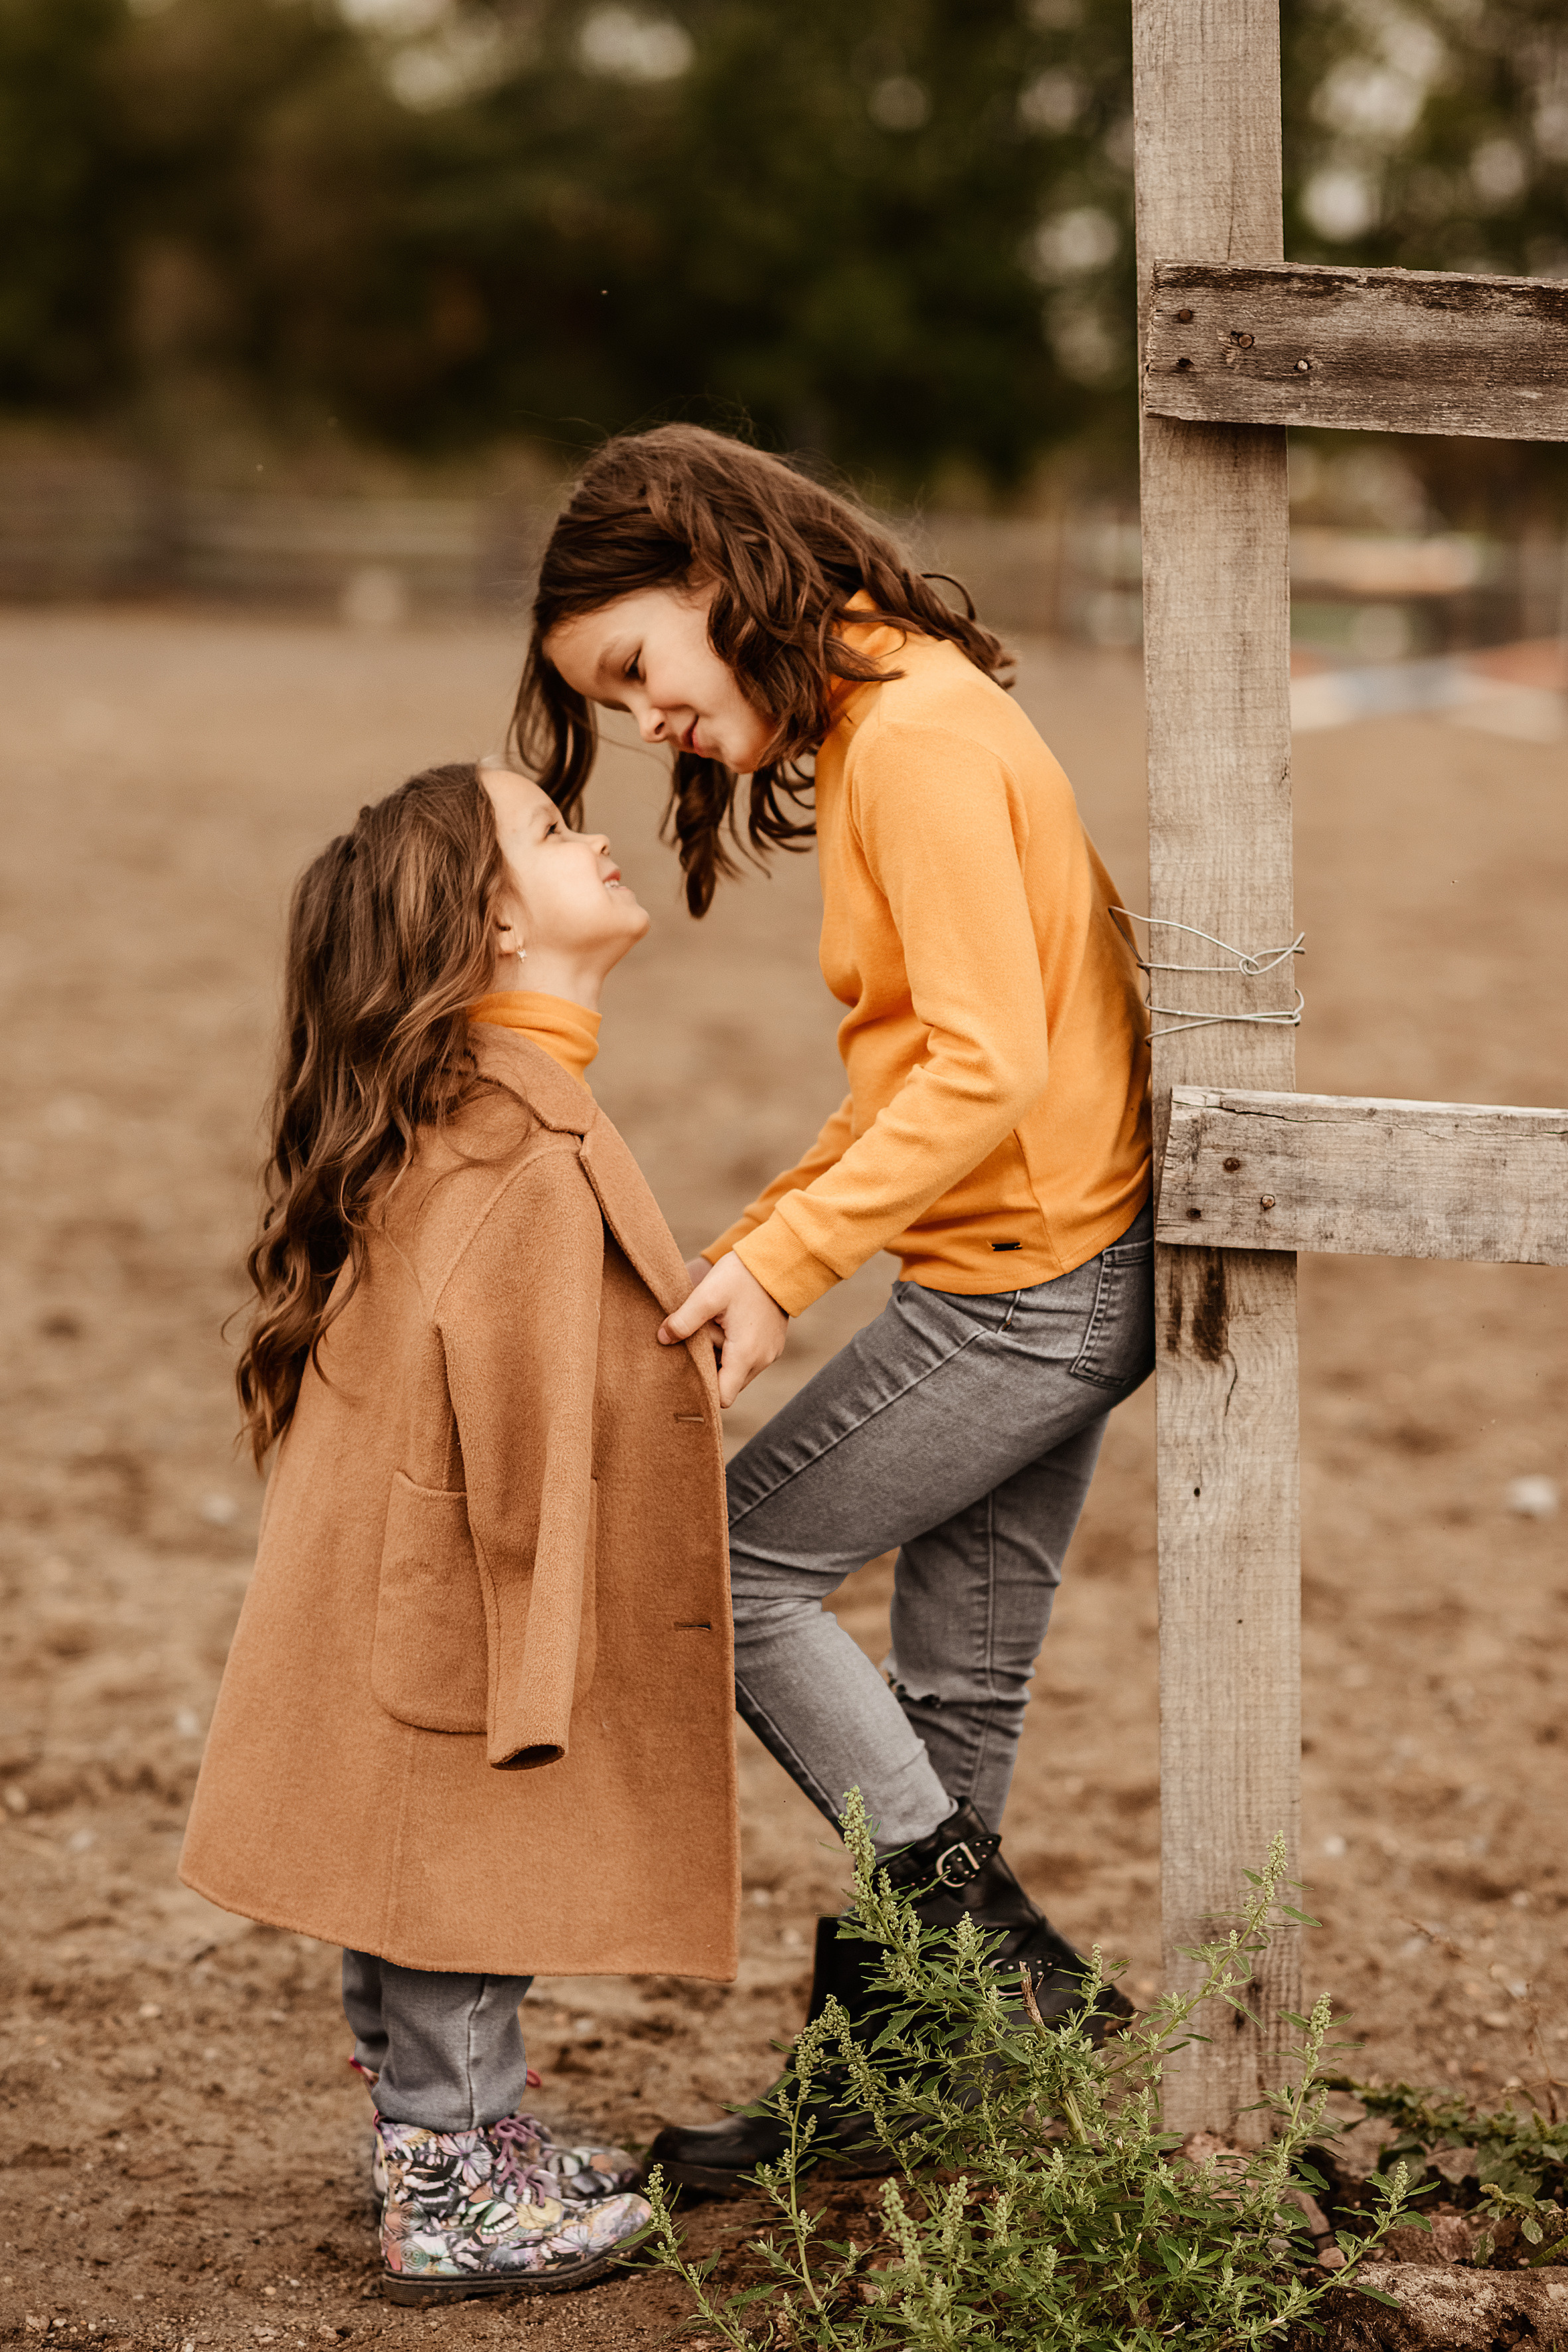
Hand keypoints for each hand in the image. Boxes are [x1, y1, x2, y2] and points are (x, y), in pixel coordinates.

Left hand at [659, 1252, 787, 1406]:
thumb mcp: (708, 1295)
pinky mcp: (772, 1344)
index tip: (688, 1371)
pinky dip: (735, 1349)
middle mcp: (762, 1360)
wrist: (778, 1260)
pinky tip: (729, 1324)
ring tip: (717, 1326)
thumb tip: (663, 1339)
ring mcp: (769, 1353)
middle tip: (703, 1337)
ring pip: (738, 1371)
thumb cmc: (742, 1276)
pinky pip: (749, 1358)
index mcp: (746, 1355)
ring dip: (723, 1357)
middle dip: (711, 1367)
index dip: (703, 1390)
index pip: (722, 1398)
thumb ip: (684, 1320)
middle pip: (728, 1385)